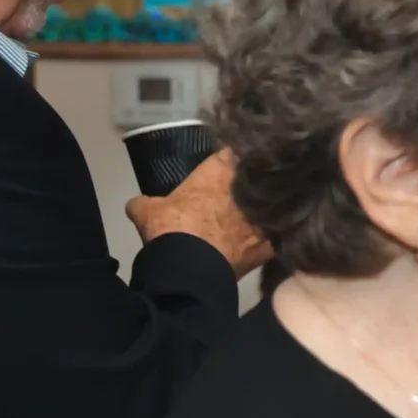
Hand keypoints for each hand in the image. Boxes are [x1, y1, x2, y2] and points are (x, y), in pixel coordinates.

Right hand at [124, 150, 269, 274]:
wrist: (191, 267)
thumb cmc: (170, 229)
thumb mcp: (147, 210)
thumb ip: (144, 202)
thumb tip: (136, 204)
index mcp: (221, 170)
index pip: (237, 150)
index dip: (235, 157)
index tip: (230, 166)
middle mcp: (250, 187)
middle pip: (263, 176)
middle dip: (257, 182)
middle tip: (245, 194)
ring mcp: (265, 215)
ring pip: (277, 205)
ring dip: (270, 210)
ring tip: (259, 218)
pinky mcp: (273, 243)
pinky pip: (281, 237)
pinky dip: (276, 239)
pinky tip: (269, 244)